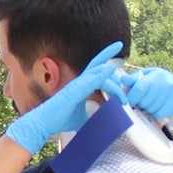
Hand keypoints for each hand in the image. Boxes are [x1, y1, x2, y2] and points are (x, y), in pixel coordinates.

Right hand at [0, 41, 126, 152]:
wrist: (45, 123)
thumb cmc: (61, 119)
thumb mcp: (83, 118)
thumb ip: (93, 117)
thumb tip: (105, 125)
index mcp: (83, 84)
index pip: (97, 66)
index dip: (106, 55)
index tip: (118, 47)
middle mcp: (81, 80)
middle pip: (100, 66)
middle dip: (112, 61)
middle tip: (126, 84)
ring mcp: (78, 84)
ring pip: (99, 74)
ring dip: (115, 86)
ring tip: (124, 100)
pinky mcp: (75, 90)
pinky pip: (91, 79)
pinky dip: (102, 73)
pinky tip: (111, 69)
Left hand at [111, 63, 172, 121]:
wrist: (171, 80)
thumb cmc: (152, 79)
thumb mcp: (142, 76)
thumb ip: (132, 79)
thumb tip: (123, 79)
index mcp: (156, 76)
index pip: (139, 90)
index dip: (131, 98)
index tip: (130, 101)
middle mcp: (168, 84)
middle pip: (145, 102)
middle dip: (140, 104)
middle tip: (142, 101)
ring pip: (153, 110)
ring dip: (148, 109)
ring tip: (150, 103)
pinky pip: (162, 114)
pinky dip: (157, 113)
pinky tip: (158, 107)